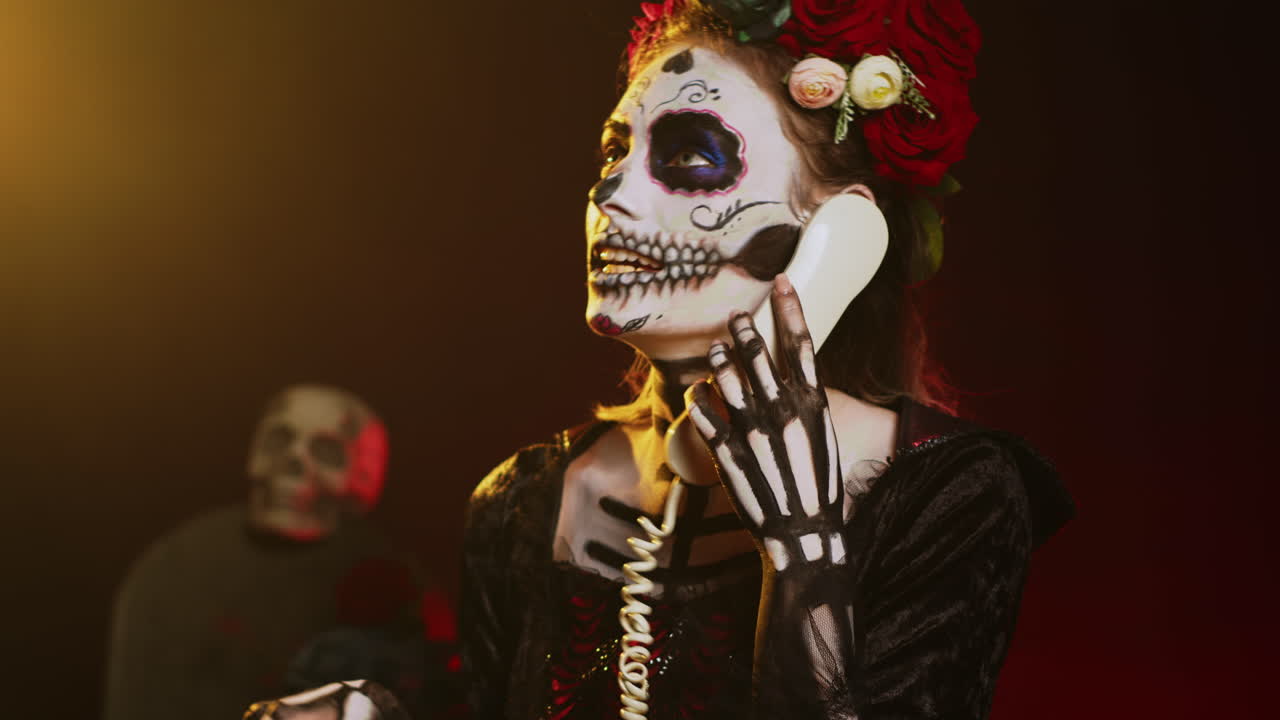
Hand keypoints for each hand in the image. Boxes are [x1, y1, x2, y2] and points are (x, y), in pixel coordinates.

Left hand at [685, 275, 845, 573]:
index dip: (790, 309)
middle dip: (745, 329)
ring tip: (717, 351)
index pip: (801, 344)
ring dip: (720, 359)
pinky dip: (699, 398)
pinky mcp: (728, 453)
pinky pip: (705, 414)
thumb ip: (805, 405)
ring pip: (728, 378)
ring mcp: (753, 431)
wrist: (805, 534)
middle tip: (735, 317)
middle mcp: (783, 412)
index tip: (781, 283)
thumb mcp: (823, 438)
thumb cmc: (818, 488)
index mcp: (813, 405)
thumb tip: (791, 380)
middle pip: (759, 354)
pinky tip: (698, 391)